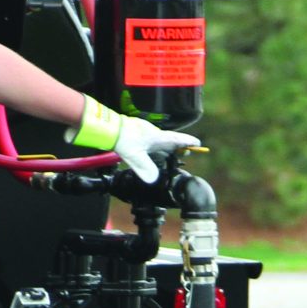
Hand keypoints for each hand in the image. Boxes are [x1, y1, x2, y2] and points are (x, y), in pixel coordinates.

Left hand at [71, 96, 199, 185]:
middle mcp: (153, 133)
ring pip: (161, 141)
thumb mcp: (134, 156)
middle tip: (187, 152)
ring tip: (172, 156)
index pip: (177, 139)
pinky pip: (152, 142)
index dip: (188, 142)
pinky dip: (157, 148)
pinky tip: (153, 154)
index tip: (198, 144)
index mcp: (157, 137)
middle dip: (179, 147)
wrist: (108, 128)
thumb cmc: (122, 138)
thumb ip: (144, 168)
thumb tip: (153, 179)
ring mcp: (146, 133)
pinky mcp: (138, 134)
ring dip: (167, 148)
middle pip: (171, 141)